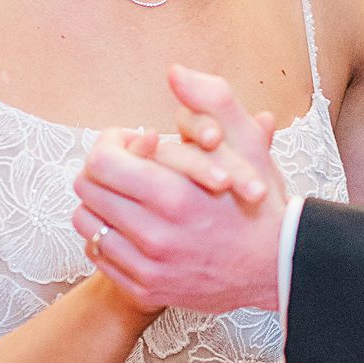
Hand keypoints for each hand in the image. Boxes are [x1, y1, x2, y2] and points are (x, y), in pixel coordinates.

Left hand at [72, 69, 287, 315]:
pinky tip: (133, 226)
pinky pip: (99, 254)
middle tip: (130, 167)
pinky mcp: (145, 289)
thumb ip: (212, 101)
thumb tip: (176, 73)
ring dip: (103, 202)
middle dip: (105, 170)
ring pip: (87, 222)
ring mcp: (148, 266)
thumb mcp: (246, 144)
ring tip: (130, 196)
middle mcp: (156, 235)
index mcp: (176, 195)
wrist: (277, 268)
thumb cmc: (258, 204)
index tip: (133, 143)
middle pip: (87, 189)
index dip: (110, 144)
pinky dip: (109, 236)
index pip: (101, 162)